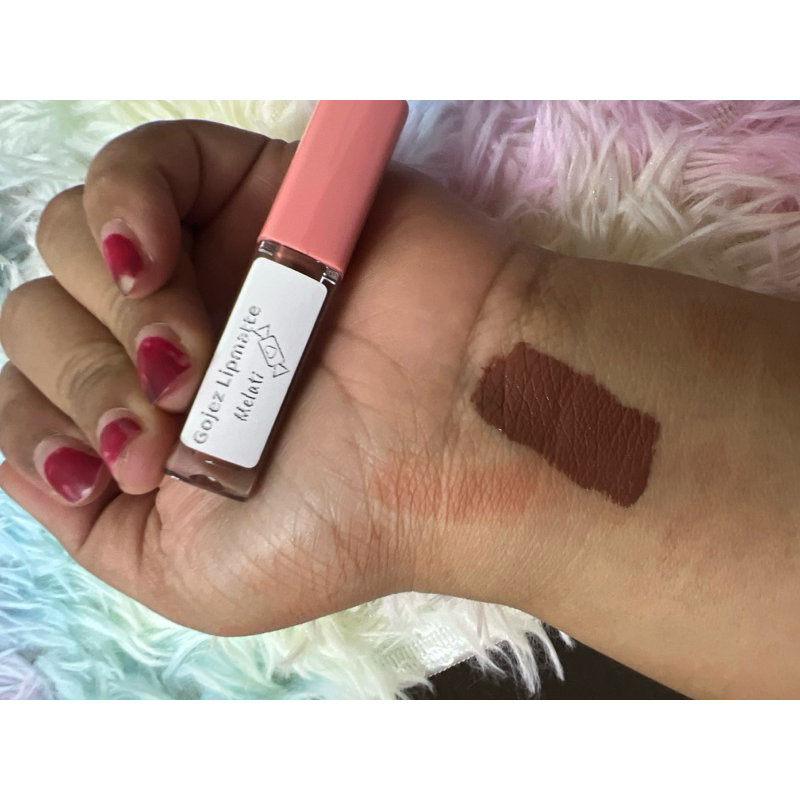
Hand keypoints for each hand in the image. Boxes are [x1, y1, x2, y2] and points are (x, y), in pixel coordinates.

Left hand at [0, 120, 517, 633]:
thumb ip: (91, 530)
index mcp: (157, 417)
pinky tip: (148, 263)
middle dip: (90, 382)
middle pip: (44, 319)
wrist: (464, 448)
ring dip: (111, 314)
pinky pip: (140, 166)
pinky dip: (121, 208)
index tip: (117, 472)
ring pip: (75, 244)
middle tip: (173, 429)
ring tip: (195, 360)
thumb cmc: (346, 522)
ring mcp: (212, 261)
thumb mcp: (194, 577)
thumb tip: (36, 455)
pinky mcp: (254, 194)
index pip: (31, 392)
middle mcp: (176, 335)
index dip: (43, 426)